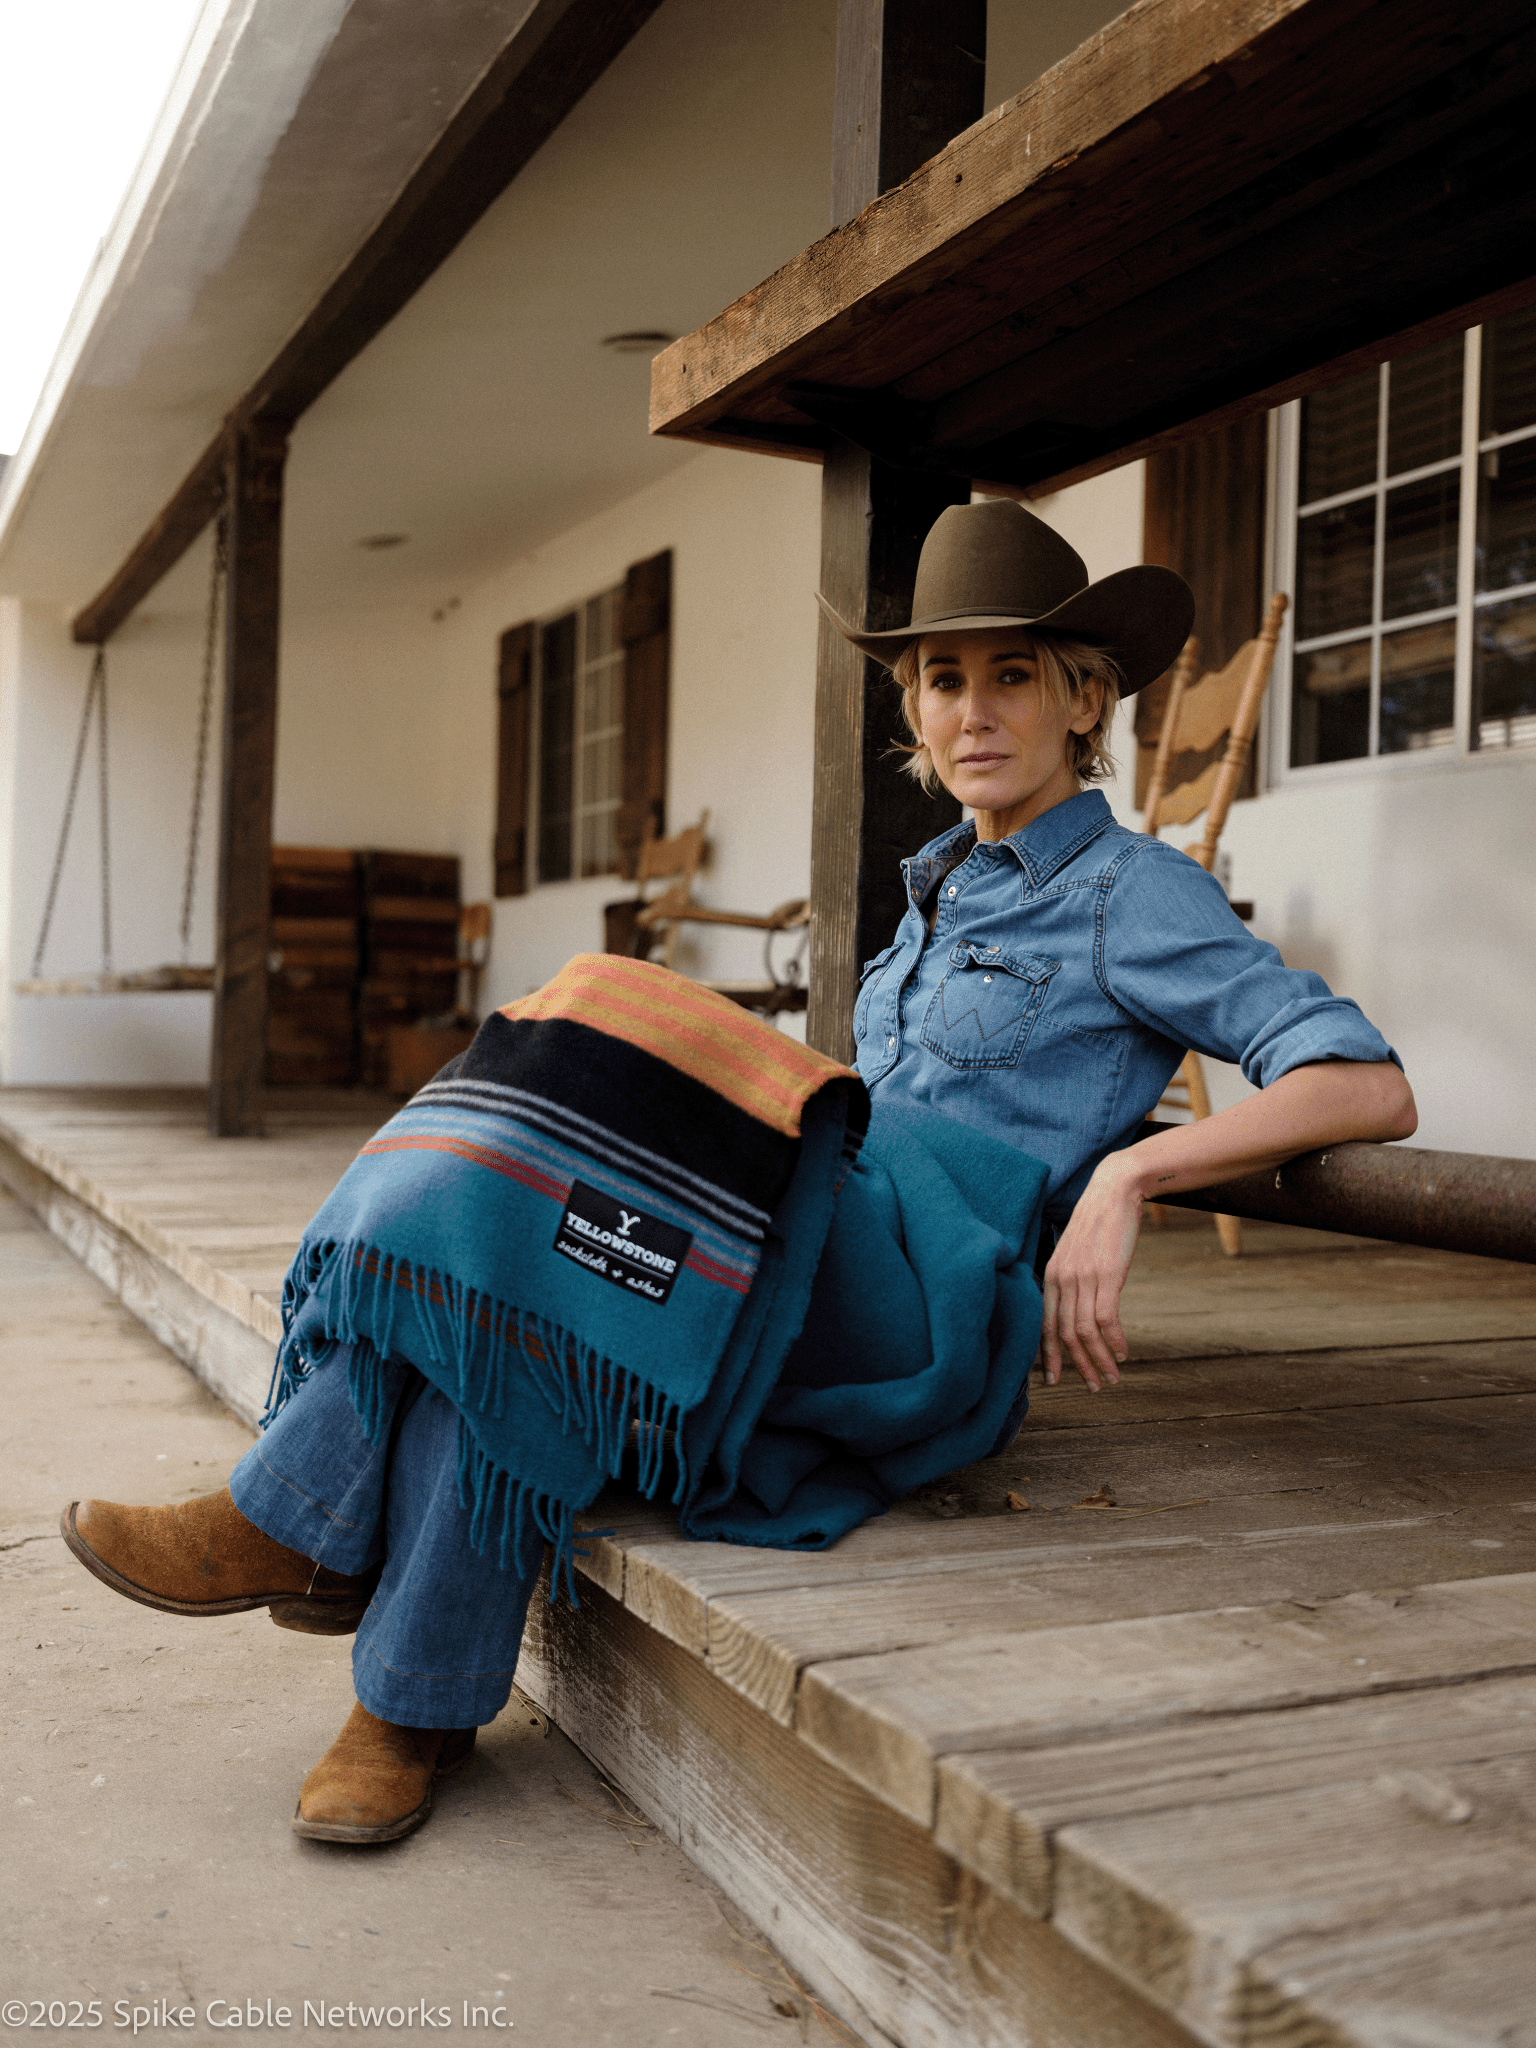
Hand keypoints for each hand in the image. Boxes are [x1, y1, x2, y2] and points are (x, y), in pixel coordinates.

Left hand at [1040, 1155, 1142, 1389]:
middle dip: (1077, 1366)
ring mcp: (1083, 1277)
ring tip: (1112, 1377)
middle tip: (1092, 1387)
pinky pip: (1106, 1318)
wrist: (1114, 1191)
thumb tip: (1076, 1309)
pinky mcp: (1107, 1274)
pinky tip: (1123, 1353)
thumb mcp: (1074, 1252)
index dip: (1047, 1355)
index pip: (1044, 1325)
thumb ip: (1071, 1279)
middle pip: (1064, 1334)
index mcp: (1050, 1276)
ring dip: (1099, 1360)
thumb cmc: (1097, 1223)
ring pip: (1084, 1332)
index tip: (1052, 1380)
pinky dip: (1114, 1341)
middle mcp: (1061, 1279)